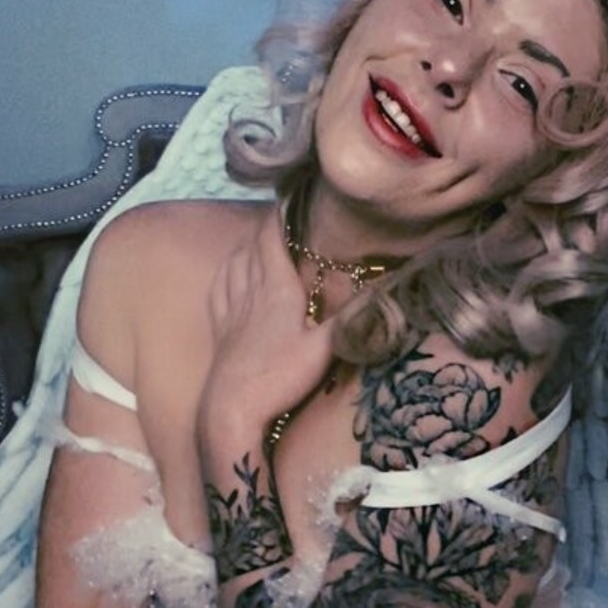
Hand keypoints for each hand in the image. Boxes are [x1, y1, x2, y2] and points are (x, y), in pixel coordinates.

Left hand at [199, 209, 334, 447]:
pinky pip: (218, 288)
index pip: (273, 237)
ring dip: (246, 247)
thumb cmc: (279, 377)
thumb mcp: (325, 348)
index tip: (293, 195)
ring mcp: (230, 310)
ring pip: (234, 263)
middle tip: (285, 217)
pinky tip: (229, 273)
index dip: (281, 214)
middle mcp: (249, 291)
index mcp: (275, 289)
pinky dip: (226, 272)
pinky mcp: (219, 329)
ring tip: (260, 241)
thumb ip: (354, 317)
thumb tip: (389, 290)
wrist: (230, 412)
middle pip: (253, 246)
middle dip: (268, 228)